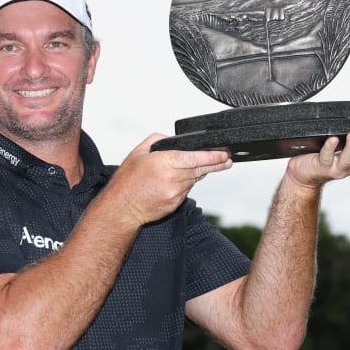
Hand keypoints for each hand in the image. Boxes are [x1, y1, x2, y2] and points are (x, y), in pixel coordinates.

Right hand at [105, 133, 232, 225]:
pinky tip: (179, 180)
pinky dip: (186, 183)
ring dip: (199, 172)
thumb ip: (157, 141)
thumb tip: (172, 140)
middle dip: (216, 163)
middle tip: (227, 159)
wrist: (121, 209)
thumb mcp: (138, 153)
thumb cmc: (126, 182)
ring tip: (206, 166)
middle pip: (200, 169)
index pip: (196, 158)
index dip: (213, 156)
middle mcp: (172, 179)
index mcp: (164, 163)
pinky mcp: (175, 204)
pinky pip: (186, 190)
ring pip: (194, 179)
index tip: (224, 153)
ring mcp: (175, 193)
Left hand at [286, 129, 349, 188]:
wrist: (302, 176)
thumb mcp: (340, 148)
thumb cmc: (321, 159)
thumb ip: (349, 138)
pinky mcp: (321, 167)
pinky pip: (326, 157)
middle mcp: (349, 165)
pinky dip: (330, 148)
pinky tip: (332, 140)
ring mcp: (336, 168)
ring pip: (348, 158)